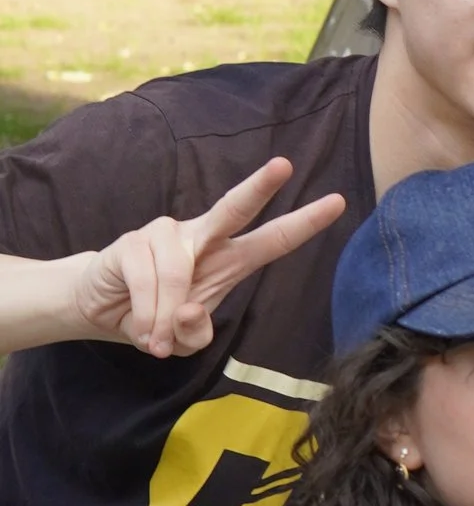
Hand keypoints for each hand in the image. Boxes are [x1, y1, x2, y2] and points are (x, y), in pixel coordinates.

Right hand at [71, 158, 348, 359]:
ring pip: (178, 273)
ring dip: (166, 316)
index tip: (338, 202)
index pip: (273, 239)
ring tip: (157, 340)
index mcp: (229, 259)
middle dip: (258, 187)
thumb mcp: (184, 340)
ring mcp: (167, 235)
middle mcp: (203, 238)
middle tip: (284, 165)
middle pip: (233, 209)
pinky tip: (143, 329)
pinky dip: (146, 314)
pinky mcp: (131, 243)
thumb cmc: (156, 317)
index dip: (304, 223)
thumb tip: (190, 312)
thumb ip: (196, 335)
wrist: (102, 310)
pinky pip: (147, 281)